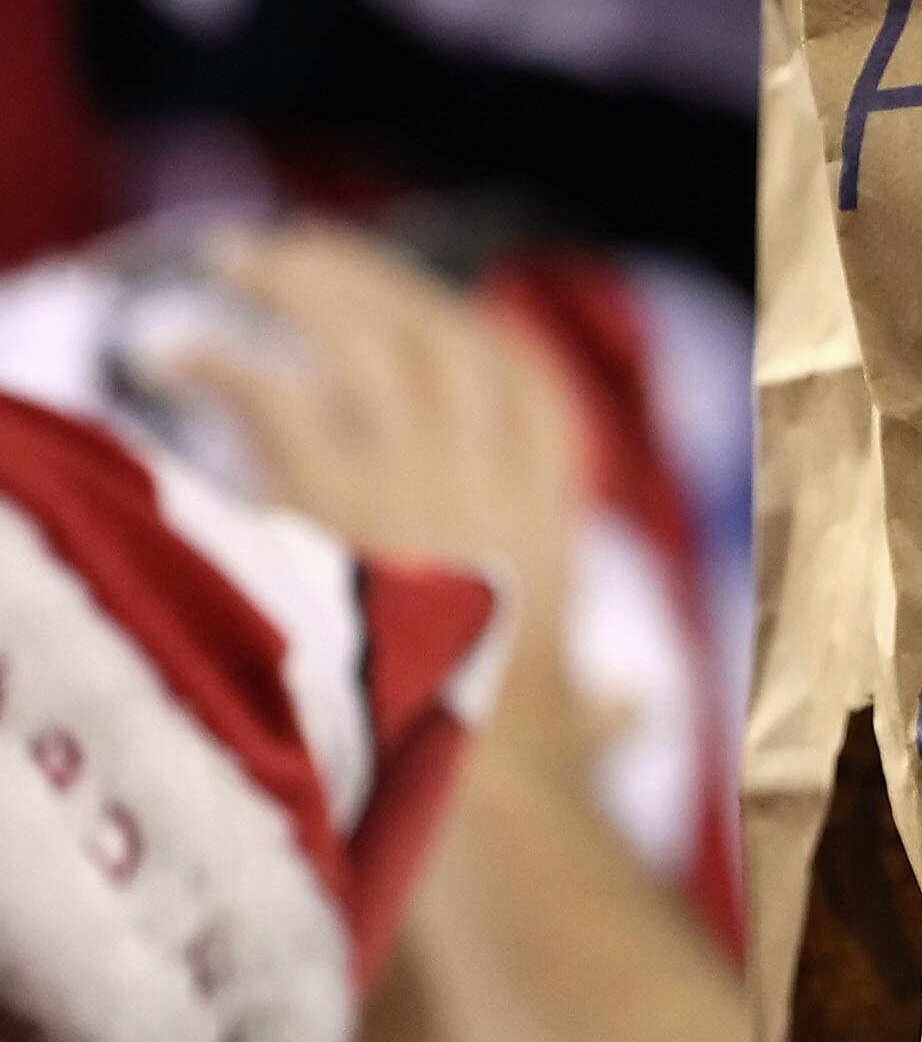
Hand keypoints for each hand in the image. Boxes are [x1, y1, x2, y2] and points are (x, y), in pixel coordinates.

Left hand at [168, 220, 588, 756]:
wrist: (475, 789)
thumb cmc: (520, 769)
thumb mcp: (580, 720)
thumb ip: (604, 704)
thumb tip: (633, 706)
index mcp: (548, 516)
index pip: (533, 390)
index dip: (478, 334)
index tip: (423, 308)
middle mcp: (489, 477)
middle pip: (442, 332)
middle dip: (374, 279)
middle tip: (299, 252)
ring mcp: (417, 477)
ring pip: (368, 333)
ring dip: (301, 282)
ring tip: (237, 255)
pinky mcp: (337, 494)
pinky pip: (272, 394)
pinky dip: (219, 361)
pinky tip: (169, 352)